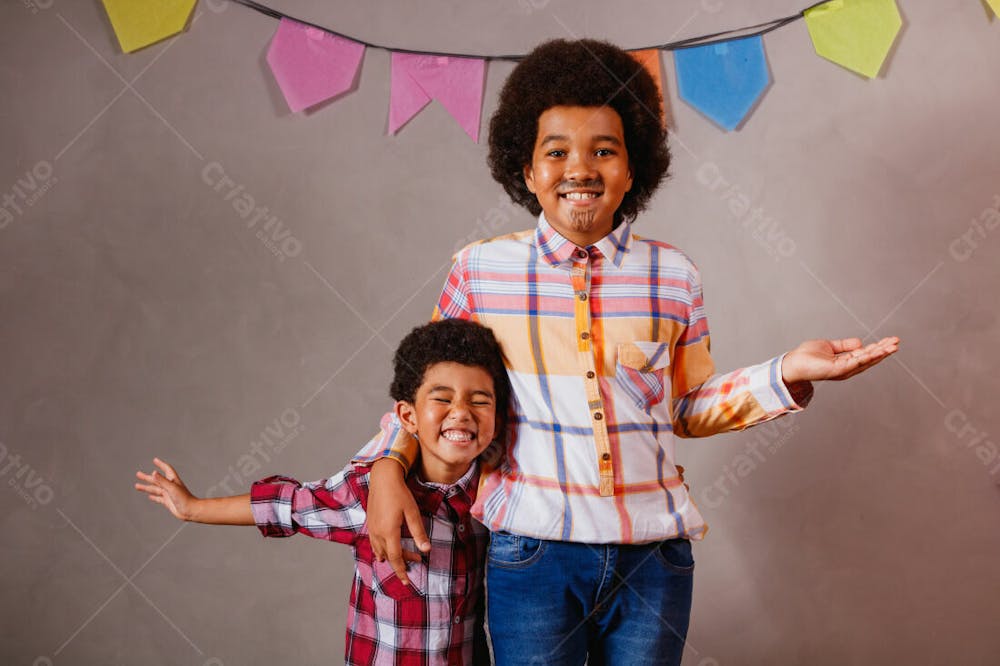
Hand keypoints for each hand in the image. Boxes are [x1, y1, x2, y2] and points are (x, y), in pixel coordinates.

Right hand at [135, 458, 198, 520]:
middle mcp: (170, 486)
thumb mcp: (172, 488)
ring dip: (146, 487)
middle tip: (138, 474)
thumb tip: (154, 473)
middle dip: (147, 477)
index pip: (167, 469)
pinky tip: (149, 496)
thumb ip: (162, 481)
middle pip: (157, 480)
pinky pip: (159, 498)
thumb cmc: (184, 498)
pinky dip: (154, 496)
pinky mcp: (168, 502)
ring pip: (155, 489)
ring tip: (137, 485)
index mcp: (173, 481)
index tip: (155, 460)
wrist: (190, 510)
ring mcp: (168, 494)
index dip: (161, 464)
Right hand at [368, 459, 429, 585]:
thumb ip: (418, 532)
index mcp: (389, 532)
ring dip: (390, 557)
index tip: (407, 582)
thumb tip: (426, 550)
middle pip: (389, 555)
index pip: (396, 558)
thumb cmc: (399, 493)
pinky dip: (380, 549)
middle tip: (416, 561)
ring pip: (379, 550)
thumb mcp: (413, 512)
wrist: (382, 478)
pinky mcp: (370, 522)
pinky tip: (382, 551)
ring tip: (399, 561)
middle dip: (401, 562)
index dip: (402, 570)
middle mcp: (378, 533)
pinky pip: (374, 542)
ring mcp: (372, 528)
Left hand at [781, 336, 899, 383]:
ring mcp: (843, 370)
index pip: (866, 354)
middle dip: (884, 350)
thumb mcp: (829, 346)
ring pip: (866, 361)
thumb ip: (845, 345)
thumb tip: (860, 342)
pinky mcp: (838, 370)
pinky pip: (856, 362)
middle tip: (897, 342)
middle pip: (870, 358)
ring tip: (893, 346)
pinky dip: (868, 356)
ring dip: (880, 353)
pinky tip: (878, 351)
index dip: (878, 347)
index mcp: (845, 362)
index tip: (890, 340)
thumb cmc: (807, 356)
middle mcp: (847, 368)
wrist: (793, 363)